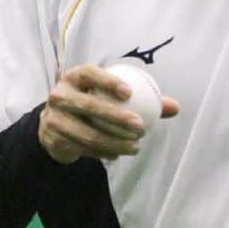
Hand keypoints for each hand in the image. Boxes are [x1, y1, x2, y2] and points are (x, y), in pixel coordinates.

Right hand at [38, 63, 180, 163]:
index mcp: (73, 77)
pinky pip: (83, 148)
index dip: (108, 81)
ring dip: (114, 142)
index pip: (90, 73)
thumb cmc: (91, 101)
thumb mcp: (107, 94)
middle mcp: (59, 95)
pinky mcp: (54, 139)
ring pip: (87, 133)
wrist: (52, 123)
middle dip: (116, 117)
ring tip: (135, 146)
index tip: (130, 92)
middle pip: (88, 105)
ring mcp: (53, 118)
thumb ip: (140, 98)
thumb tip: (175, 107)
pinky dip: (103, 152)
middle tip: (141, 127)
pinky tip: (119, 154)